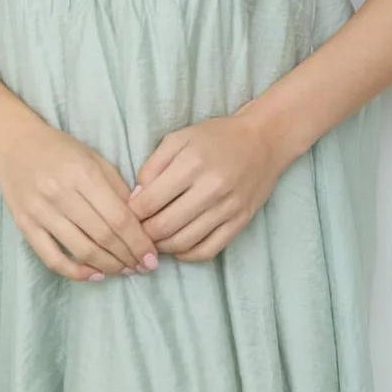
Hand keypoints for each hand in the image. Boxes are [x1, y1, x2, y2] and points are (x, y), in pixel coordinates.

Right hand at [0, 115, 158, 283]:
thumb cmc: (60, 150)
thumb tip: (142, 222)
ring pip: (81, 250)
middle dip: (128, 256)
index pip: (118, 217)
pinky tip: (95, 275)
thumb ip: (118, 188)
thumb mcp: (94, 158)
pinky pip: (52, 258)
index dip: (138, 241)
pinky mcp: (25, 225)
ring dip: (109, 266)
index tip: (152, 256)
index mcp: (83, 173)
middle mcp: (60, 193)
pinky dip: (76, 272)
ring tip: (125, 271)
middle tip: (143, 267)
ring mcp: (40, 212)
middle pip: (103, 236)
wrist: (14, 144)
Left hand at [128, 103, 290, 261]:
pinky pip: (208, 250)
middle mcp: (211, 188)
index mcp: (192, 164)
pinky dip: (187, 255)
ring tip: (155, 239)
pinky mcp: (241, 222)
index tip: (128, 213)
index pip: (150, 202)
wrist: (263, 140)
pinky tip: (178, 247)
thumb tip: (136, 198)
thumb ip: (152, 166)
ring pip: (184, 242)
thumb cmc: (215, 137)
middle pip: (164, 226)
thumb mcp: (178, 139)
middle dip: (144, 233)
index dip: (132, 213)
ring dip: (162, 246)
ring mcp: (228, 208)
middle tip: (138, 230)